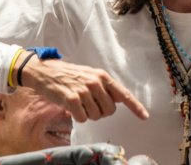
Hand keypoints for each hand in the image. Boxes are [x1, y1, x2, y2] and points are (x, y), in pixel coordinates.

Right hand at [20, 56, 148, 122]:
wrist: (46, 72)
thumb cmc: (69, 75)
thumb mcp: (91, 75)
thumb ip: (106, 87)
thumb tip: (120, 99)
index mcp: (102, 76)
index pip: (123, 94)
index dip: (135, 106)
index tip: (144, 116)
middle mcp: (96, 83)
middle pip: (110, 110)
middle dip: (101, 111)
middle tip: (89, 104)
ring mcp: (84, 91)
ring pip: (96, 116)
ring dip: (88, 114)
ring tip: (79, 102)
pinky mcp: (72, 100)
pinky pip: (83, 119)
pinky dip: (78, 117)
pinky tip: (71, 107)